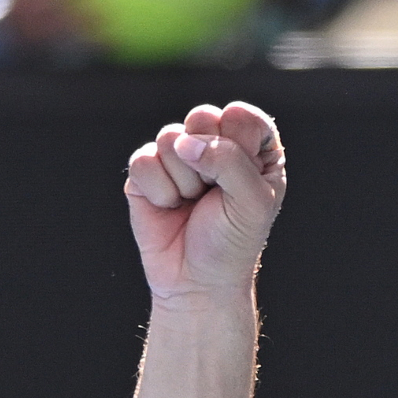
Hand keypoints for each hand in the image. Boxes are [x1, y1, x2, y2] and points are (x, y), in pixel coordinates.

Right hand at [124, 103, 286, 304]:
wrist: (197, 281)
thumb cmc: (233, 241)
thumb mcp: (252, 203)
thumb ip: (230, 161)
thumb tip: (186, 141)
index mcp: (254, 148)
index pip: (243, 116)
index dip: (238, 147)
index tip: (243, 181)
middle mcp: (216, 144)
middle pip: (203, 117)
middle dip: (208, 160)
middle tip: (215, 193)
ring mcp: (179, 155)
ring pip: (170, 136)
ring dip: (185, 180)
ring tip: (193, 203)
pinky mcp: (147, 171)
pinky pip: (143, 160)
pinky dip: (159, 191)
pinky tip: (170, 207)